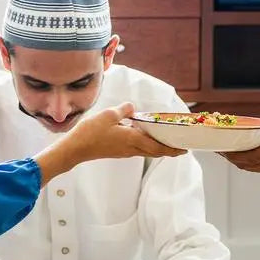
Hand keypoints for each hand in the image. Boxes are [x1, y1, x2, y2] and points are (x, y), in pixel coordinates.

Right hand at [34, 103, 184, 184]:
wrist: (76, 149)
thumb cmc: (90, 133)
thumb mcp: (108, 115)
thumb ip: (123, 110)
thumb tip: (132, 107)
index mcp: (133, 140)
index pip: (158, 147)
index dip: (173, 149)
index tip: (184, 150)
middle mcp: (132, 148)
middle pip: (156, 151)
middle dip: (169, 150)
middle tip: (181, 148)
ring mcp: (125, 152)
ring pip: (147, 151)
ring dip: (159, 148)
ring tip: (167, 142)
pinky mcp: (118, 151)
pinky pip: (138, 149)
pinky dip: (146, 145)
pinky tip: (145, 138)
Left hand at [219, 103, 259, 189]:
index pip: (250, 150)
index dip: (232, 149)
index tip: (218, 143)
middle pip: (246, 161)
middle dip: (229, 155)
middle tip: (215, 146)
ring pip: (252, 167)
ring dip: (238, 160)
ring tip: (226, 150)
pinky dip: (249, 162)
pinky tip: (245, 155)